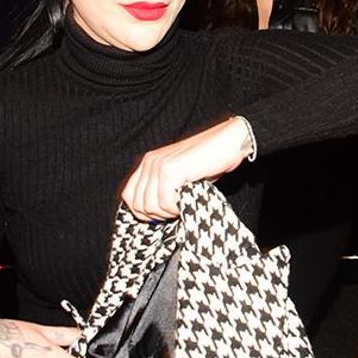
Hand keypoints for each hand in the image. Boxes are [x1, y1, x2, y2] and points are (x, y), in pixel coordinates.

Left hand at [121, 116, 252, 220]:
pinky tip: (187, 201)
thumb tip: (151, 215)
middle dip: (157, 215)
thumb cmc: (209, 162)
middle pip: (138, 205)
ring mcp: (158, 165)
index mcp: (148, 162)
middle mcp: (149, 162)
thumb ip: (162, 189)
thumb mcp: (180, 175)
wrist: (229, 142)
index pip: (129, 196)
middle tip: (176, 210)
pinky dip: (176, 209)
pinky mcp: (170, 170)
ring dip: (168, 213)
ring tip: (183, 204)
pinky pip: (164, 202)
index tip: (163, 214)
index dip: (144, 212)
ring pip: (150, 206)